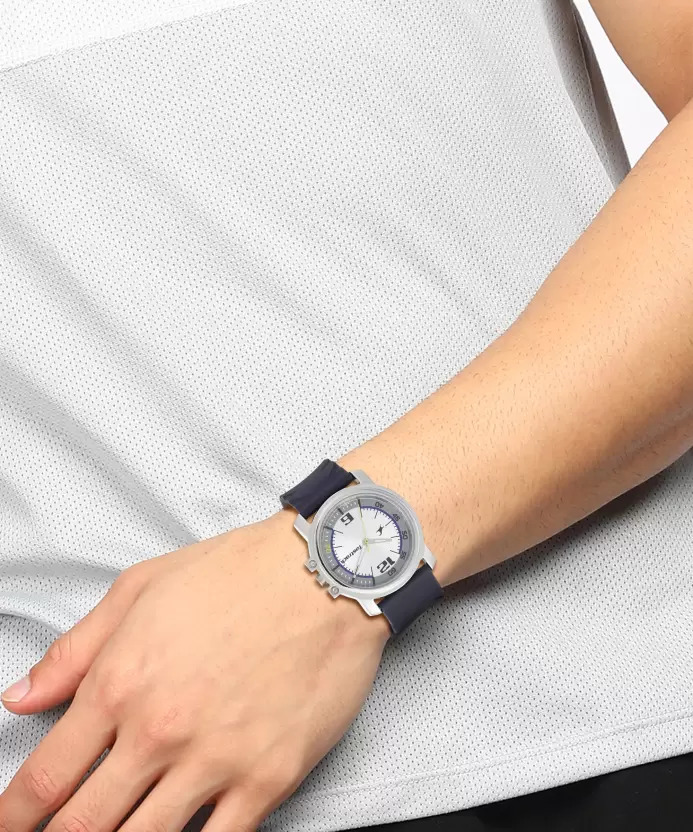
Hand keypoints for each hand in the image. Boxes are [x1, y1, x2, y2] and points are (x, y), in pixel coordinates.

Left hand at [0, 508, 390, 831]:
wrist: (325, 574)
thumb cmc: (236, 573)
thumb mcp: (141, 589)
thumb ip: (75, 649)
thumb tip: (21, 697)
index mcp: (120, 683)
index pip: (45, 779)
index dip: (15, 815)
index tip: (11, 825)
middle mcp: (160, 732)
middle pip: (84, 827)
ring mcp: (215, 761)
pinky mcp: (268, 778)